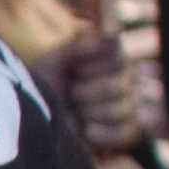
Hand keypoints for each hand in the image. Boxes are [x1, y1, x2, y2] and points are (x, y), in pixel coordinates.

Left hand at [49, 29, 139, 155]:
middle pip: (117, 87)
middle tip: (72, 94)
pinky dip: (100, 132)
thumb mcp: (54, 62)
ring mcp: (130, 104)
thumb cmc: (47, 85)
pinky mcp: (127, 129)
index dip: (91, 68)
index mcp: (113, 57)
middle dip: (85, 94)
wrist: (38, 118)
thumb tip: (113, 35)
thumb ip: (80, 47)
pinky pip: (124, 132)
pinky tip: (86, 129)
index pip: (117, 59)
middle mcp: (127, 78)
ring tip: (77, 110)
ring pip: (121, 110)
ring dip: (89, 113)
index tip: (74, 71)